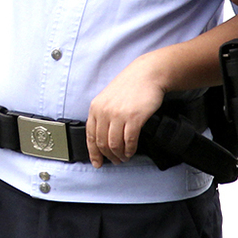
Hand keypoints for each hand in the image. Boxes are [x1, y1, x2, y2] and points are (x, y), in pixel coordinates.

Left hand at [86, 50, 175, 166]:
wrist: (147, 74)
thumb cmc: (130, 85)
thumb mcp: (108, 98)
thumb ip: (103, 114)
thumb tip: (102, 136)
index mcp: (96, 107)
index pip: (90, 136)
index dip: (93, 153)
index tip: (97, 163)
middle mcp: (105, 112)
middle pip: (102, 143)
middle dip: (109, 156)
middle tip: (115, 161)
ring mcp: (119, 115)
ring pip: (115, 145)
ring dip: (120, 155)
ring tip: (124, 157)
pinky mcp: (134, 118)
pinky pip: (129, 141)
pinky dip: (130, 150)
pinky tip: (131, 151)